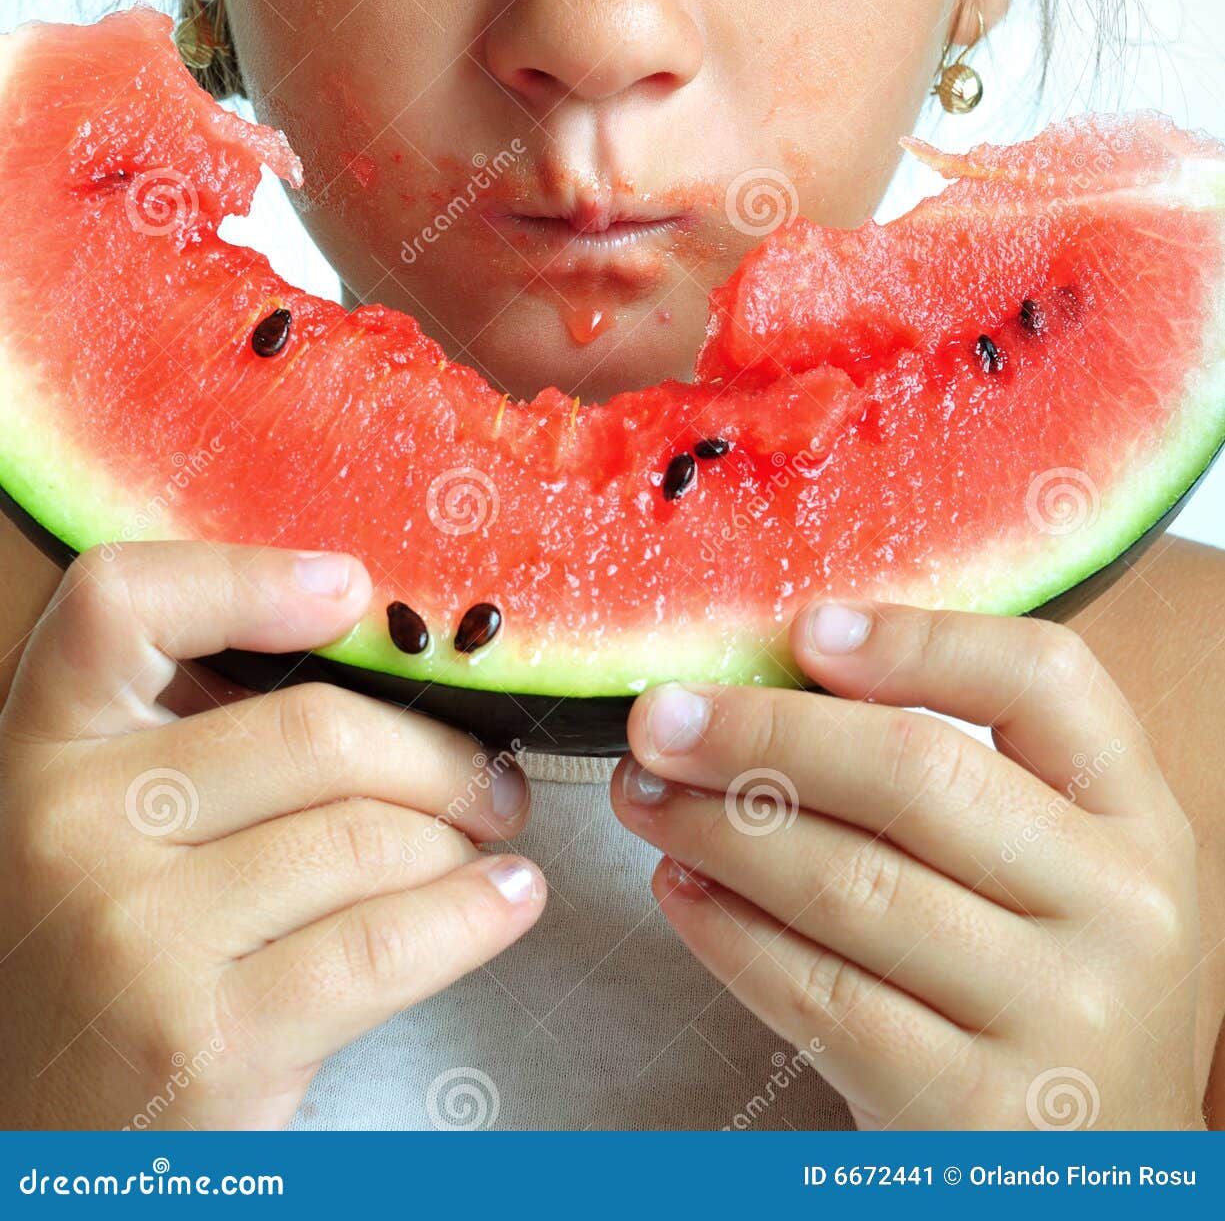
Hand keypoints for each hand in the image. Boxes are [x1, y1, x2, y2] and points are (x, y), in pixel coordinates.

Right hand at [0, 542, 543, 1128]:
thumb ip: (191, 734)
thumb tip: (375, 642)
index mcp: (41, 748)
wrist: (45, 1155)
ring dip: (459, 838)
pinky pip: (388, 940)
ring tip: (485, 847)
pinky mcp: (209, 1039)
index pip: (123, 600)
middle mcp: (68, 827)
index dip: (249, 574)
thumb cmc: (105, 963)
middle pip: (313, 730)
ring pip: (369, 835)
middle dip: (437, 753)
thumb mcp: (105, 827)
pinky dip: (473, 913)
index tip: (352, 592)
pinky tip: (505, 901)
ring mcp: (132, 936)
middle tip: (490, 778)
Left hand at [611, 601, 1203, 1129]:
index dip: (917, 639)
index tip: (804, 629)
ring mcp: (1054, 1017)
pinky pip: (819, 995)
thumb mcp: (1060, 869)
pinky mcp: (970, 1112)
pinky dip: (730, 933)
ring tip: (647, 796)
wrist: (1099, 1177)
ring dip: (719, 829)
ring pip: (850, 883)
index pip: (1045, 679)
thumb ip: (971, 771)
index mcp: (1140, 821)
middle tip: (661, 716)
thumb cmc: (1048, 983)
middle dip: (764, 734)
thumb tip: (790, 671)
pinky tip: (681, 891)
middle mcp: (1118, 911)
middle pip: (919, 775)